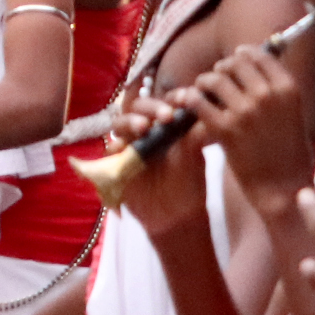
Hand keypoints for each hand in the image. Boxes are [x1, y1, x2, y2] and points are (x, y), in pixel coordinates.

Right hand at [115, 94, 214, 240]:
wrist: (175, 217)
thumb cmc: (189, 185)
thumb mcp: (195, 160)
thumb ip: (195, 136)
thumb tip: (204, 111)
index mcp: (168, 126)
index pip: (167, 102)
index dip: (173, 97)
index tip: (185, 98)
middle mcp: (147, 130)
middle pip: (140, 107)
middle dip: (151, 107)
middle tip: (166, 115)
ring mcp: (129, 145)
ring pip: (121, 124)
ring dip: (130, 121)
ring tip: (143, 127)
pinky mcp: (116, 162)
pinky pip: (110, 149)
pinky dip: (115, 146)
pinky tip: (123, 148)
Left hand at [167, 44, 311, 202]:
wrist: (282, 185)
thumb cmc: (287, 150)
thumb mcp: (292, 112)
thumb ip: (274, 88)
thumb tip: (252, 59)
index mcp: (288, 89)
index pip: (260, 55)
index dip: (243, 54)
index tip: (235, 58)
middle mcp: (267, 95)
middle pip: (234, 63)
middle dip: (222, 68)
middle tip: (217, 78)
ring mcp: (245, 111)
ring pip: (214, 78)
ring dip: (204, 82)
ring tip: (203, 91)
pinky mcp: (223, 128)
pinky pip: (197, 100)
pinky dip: (191, 99)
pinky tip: (191, 105)